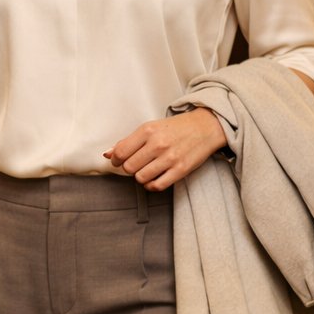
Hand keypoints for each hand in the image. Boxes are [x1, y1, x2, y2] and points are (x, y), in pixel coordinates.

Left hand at [103, 109, 227, 191]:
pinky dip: (151, 185)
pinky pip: (157, 185)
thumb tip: (108, 154)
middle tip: (135, 164)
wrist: (205, 127)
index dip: (115, 159)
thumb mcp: (151, 127)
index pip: (120, 152)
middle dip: (129, 168)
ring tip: (146, 169)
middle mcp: (158, 144)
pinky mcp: (180, 170)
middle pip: (129, 167)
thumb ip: (129, 141)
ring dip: (140, 176)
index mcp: (148, 130)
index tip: (118, 160)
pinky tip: (153, 178)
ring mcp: (170, 158)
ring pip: (141, 178)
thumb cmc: (176, 128)